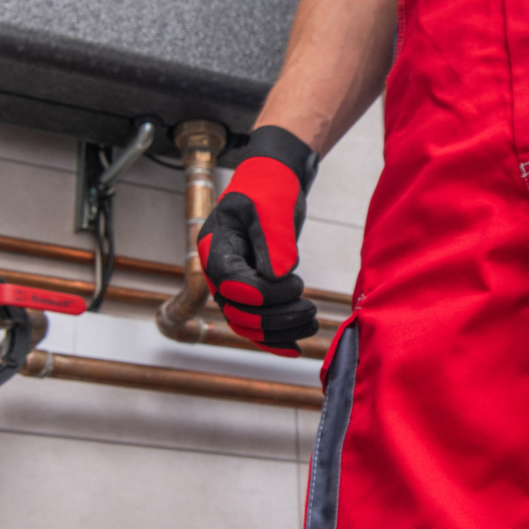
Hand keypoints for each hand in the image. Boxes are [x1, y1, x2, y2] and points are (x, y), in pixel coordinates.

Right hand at [198, 126, 320, 355]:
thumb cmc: (270, 188)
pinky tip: (296, 346)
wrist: (274, 182)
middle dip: (275, 318)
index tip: (295, 284)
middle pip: (238, 312)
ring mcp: (234, 283)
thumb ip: (274, 240)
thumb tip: (278, 276)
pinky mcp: (251, 291)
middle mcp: (219, 270)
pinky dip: (274, 338)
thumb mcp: (272, 206)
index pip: (230, 286)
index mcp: (216, 247)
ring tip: (312, 323)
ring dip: (279, 331)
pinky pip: (255, 324)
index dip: (261, 294)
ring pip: (247, 324)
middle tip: (310, 311)